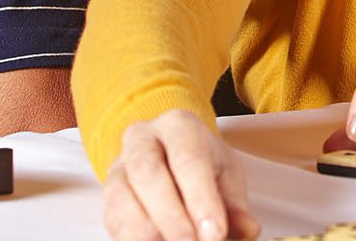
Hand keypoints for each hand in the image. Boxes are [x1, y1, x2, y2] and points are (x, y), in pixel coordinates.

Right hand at [103, 109, 257, 240]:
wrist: (169, 155)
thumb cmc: (201, 163)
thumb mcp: (226, 176)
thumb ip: (236, 205)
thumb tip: (247, 229)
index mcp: (179, 126)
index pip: (189, 159)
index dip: (201, 199)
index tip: (214, 232)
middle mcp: (142, 140)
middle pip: (149, 174)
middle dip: (172, 217)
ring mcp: (119, 167)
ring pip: (123, 198)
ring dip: (148, 231)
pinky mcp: (107, 196)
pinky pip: (113, 219)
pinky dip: (133, 238)